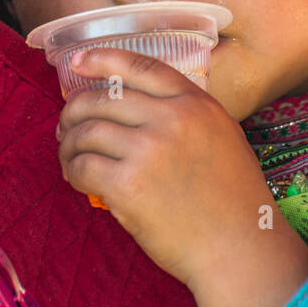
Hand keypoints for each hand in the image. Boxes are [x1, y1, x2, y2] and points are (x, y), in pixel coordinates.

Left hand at [54, 47, 282, 289]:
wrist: (240, 247)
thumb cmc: (233, 201)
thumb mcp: (222, 137)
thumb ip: (185, 116)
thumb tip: (132, 108)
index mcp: (196, 104)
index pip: (140, 67)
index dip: (102, 59)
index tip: (78, 62)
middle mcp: (172, 119)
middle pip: (103, 98)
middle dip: (75, 112)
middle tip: (67, 128)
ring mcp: (149, 150)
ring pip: (87, 131)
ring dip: (69, 144)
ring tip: (70, 157)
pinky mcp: (129, 185)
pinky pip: (82, 166)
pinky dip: (72, 171)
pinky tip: (78, 179)